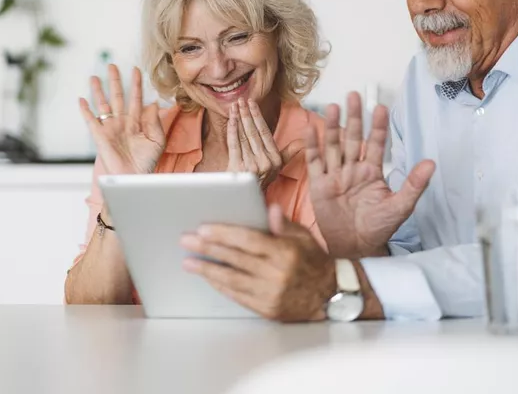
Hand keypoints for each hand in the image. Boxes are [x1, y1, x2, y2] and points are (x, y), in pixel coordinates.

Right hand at [79, 64, 165, 174]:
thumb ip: (155, 122)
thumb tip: (153, 104)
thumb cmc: (146, 162)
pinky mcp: (100, 136)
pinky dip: (86, 111)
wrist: (133, 177)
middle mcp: (122, 122)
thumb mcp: (156, 141)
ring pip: (103, 105)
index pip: (136, 98)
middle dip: (115, 81)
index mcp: (137, 122)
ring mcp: (110, 128)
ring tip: (94, 77)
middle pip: (117, 96)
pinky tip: (82, 100)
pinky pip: (91, 120)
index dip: (136, 84)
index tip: (136, 70)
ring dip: (98, 91)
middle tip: (112, 66)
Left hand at [181, 204, 335, 321]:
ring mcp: (271, 294)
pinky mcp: (267, 309)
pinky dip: (221, 285)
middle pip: (235, 259)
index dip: (224, 234)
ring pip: (232, 279)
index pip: (248, 240)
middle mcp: (277, 273)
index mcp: (285, 252)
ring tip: (188, 262)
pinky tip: (208, 277)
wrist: (331, 296)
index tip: (203, 229)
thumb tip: (269, 208)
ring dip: (207, 270)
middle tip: (186, 241)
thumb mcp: (304, 237)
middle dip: (207, 249)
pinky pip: (238, 296)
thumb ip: (283, 224)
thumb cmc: (314, 261)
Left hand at [226, 98, 303, 191]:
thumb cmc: (261, 180)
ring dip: (238, 118)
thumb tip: (304, 141)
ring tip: (235, 106)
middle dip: (246, 114)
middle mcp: (264, 162)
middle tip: (241, 99)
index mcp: (275, 159)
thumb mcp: (278, 167)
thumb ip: (290, 153)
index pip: (265, 132)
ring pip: (243, 136)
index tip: (252, 103)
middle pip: (253, 132)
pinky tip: (231, 119)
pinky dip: (231, 130)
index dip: (257, 116)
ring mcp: (250, 165)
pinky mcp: (237, 168)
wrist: (246, 201)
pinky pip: (234, 144)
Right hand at [305, 92, 435, 257]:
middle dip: (353, 118)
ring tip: (334, 107)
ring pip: (333, 146)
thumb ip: (414, 184)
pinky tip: (313, 130)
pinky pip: (315, 162)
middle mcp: (353, 169)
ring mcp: (335, 175)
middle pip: (352, 138)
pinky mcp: (319, 185)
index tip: (380, 108)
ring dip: (333, 127)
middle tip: (354, 96)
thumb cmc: (378, 228)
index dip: (377, 126)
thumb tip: (431, 163)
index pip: (375, 144)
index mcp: (372, 172)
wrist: (355, 247)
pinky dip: (313, 146)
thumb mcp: (400, 207)